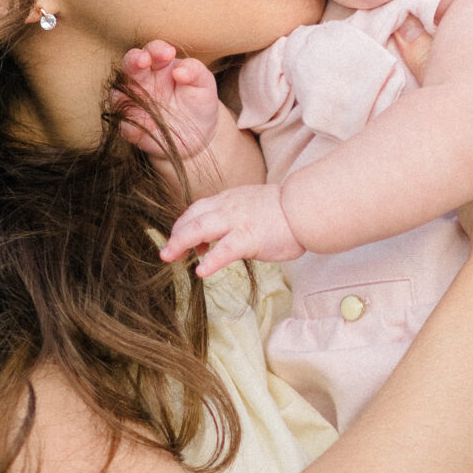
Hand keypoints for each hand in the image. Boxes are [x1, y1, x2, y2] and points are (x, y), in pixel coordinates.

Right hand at [115, 42, 221, 164]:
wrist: (200, 132)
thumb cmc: (199, 100)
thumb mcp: (203, 83)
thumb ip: (194, 71)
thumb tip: (179, 70)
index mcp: (160, 65)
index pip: (153, 51)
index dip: (157, 49)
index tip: (168, 53)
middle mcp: (143, 80)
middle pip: (130, 65)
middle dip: (133, 60)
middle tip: (143, 60)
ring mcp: (134, 103)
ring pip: (118, 93)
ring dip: (123, 91)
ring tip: (138, 95)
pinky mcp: (132, 126)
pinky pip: (125, 125)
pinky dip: (130, 125)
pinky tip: (145, 125)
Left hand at [161, 182, 301, 276]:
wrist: (306, 207)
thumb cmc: (284, 211)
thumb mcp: (252, 206)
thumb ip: (234, 218)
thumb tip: (220, 238)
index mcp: (229, 200)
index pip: (197, 209)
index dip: (184, 225)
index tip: (179, 240)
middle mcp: (228, 207)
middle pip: (192, 217)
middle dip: (175, 235)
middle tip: (165, 252)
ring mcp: (237, 221)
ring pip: (200, 228)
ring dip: (180, 243)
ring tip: (169, 258)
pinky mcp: (250, 237)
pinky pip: (225, 249)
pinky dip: (211, 261)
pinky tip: (201, 272)